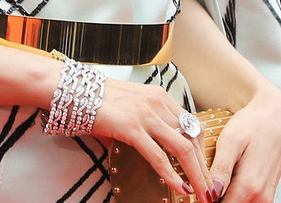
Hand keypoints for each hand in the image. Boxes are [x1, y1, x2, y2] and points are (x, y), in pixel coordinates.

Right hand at [90, 80, 214, 201]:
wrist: (70, 88)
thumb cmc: (95, 100)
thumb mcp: (128, 109)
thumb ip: (143, 128)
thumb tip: (149, 154)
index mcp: (160, 97)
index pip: (193, 126)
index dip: (202, 152)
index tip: (205, 172)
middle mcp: (158, 103)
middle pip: (194, 138)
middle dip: (205, 167)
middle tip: (210, 189)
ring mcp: (145, 114)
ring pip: (183, 148)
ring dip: (196, 175)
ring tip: (201, 194)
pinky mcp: (131, 127)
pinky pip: (158, 155)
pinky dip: (172, 174)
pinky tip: (180, 187)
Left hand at [205, 83, 280, 202]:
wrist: (275, 118)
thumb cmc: (253, 124)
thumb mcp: (231, 141)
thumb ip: (221, 170)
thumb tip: (210, 193)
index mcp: (249, 186)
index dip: (204, 201)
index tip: (195, 191)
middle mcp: (260, 197)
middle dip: (212, 199)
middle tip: (203, 182)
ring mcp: (265, 197)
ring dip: (222, 197)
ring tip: (213, 180)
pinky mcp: (266, 194)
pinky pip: (246, 202)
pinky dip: (233, 196)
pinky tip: (224, 182)